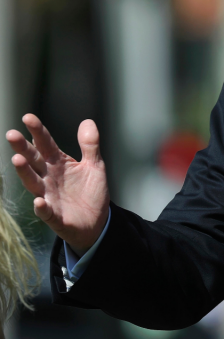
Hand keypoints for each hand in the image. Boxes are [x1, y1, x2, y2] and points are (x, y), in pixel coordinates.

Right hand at [6, 114, 109, 255]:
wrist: (97, 221)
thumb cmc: (91, 192)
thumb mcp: (95, 165)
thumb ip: (90, 145)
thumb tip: (87, 121)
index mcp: (58, 164)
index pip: (46, 145)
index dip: (38, 132)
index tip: (28, 117)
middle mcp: (49, 178)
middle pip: (34, 161)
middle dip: (23, 148)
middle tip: (12, 134)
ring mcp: (49, 196)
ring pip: (33, 183)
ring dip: (25, 173)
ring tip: (17, 159)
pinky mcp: (54, 216)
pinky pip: (46, 212)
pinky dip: (42, 208)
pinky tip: (39, 201)